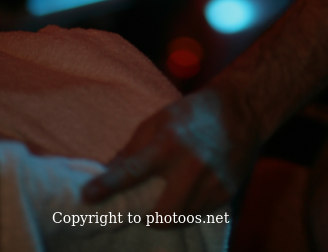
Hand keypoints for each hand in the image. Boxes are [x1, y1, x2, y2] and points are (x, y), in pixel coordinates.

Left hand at [81, 87, 259, 220]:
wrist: (241, 108)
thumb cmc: (192, 113)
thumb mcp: (158, 121)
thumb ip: (133, 150)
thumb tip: (107, 174)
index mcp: (169, 142)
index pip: (132, 170)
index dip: (107, 186)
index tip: (87, 197)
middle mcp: (191, 165)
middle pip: (161, 216)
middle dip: (149, 217)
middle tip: (146, 206)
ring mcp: (212, 182)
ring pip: (181, 219)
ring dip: (171, 212)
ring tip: (173, 192)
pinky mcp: (227, 192)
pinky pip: (199, 214)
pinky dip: (190, 206)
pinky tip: (194, 186)